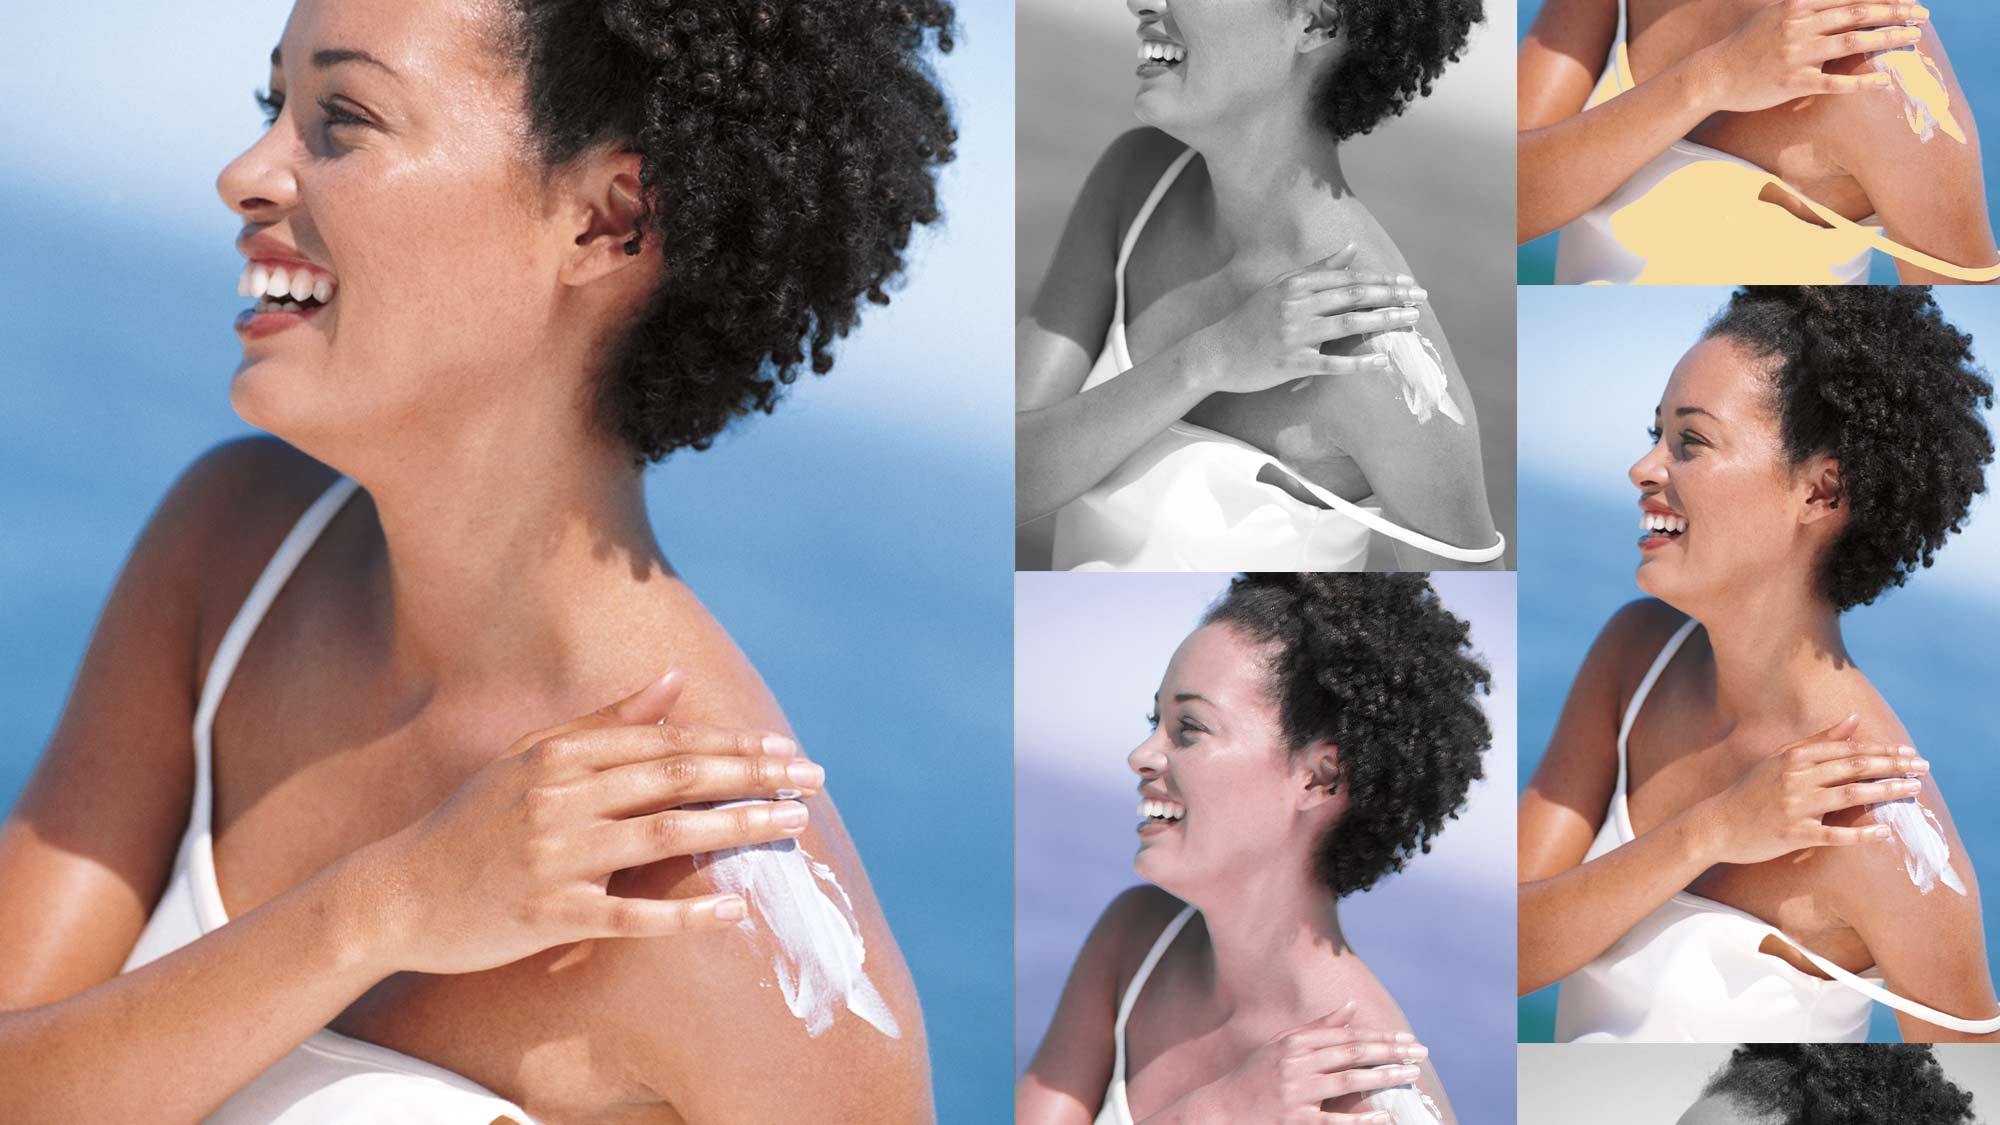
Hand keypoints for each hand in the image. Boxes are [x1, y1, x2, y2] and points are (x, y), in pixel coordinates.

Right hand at [350, 668, 819, 974]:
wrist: (397, 893)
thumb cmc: (473, 823)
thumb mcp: (530, 757)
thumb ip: (606, 721)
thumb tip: (674, 682)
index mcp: (562, 755)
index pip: (667, 744)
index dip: (733, 745)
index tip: (787, 748)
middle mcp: (562, 797)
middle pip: (677, 779)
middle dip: (753, 775)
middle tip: (813, 777)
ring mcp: (556, 857)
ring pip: (665, 835)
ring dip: (737, 827)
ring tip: (793, 825)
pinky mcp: (549, 914)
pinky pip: (631, 915)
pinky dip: (687, 913)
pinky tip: (736, 910)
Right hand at [1180, 1002, 1425, 1123]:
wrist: (1220, 1110)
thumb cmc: (1254, 1077)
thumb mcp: (1282, 1046)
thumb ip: (1319, 1027)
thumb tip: (1351, 1006)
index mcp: (1295, 1044)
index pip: (1346, 1036)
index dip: (1380, 1038)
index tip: (1407, 1040)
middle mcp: (1296, 1064)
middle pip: (1352, 1053)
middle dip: (1390, 1053)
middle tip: (1420, 1054)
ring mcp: (1296, 1093)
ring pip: (1348, 1081)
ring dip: (1383, 1077)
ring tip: (1410, 1076)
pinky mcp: (1295, 1121)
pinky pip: (1335, 1120)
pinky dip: (1361, 1118)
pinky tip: (1384, 1116)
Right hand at [1189, 245, 1424, 395]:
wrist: (1215, 353)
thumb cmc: (1250, 321)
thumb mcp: (1280, 287)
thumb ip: (1317, 269)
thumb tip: (1351, 249)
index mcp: (1295, 285)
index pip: (1347, 279)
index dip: (1381, 281)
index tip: (1408, 283)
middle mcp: (1296, 305)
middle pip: (1353, 297)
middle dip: (1391, 296)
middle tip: (1421, 297)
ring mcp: (1294, 334)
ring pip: (1347, 324)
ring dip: (1383, 321)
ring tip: (1411, 321)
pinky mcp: (1291, 363)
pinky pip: (1332, 362)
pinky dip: (1359, 362)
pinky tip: (1382, 361)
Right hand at [1690, 0, 1922, 112]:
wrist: (1714, 75)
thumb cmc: (1747, 45)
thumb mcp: (1774, 14)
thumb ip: (1805, 5)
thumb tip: (1836, 2)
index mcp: (1797, 5)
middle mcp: (1799, 25)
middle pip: (1858, 13)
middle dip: (1896, 11)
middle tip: (1923, 14)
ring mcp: (1797, 54)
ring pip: (1853, 42)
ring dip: (1888, 38)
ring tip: (1913, 37)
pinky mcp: (1793, 82)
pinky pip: (1835, 82)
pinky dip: (1863, 81)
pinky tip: (1884, 80)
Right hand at [1691, 713, 1922, 865]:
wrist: (1718, 824)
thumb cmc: (1752, 791)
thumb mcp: (1781, 758)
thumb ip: (1819, 739)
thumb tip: (1854, 718)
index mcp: (1795, 757)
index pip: (1847, 750)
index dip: (1882, 751)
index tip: (1910, 753)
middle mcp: (1796, 777)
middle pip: (1853, 768)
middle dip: (1892, 766)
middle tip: (1923, 767)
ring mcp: (1795, 806)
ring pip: (1849, 795)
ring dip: (1885, 792)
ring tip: (1913, 791)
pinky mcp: (1793, 833)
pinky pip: (1834, 834)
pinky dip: (1862, 833)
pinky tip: (1885, 831)